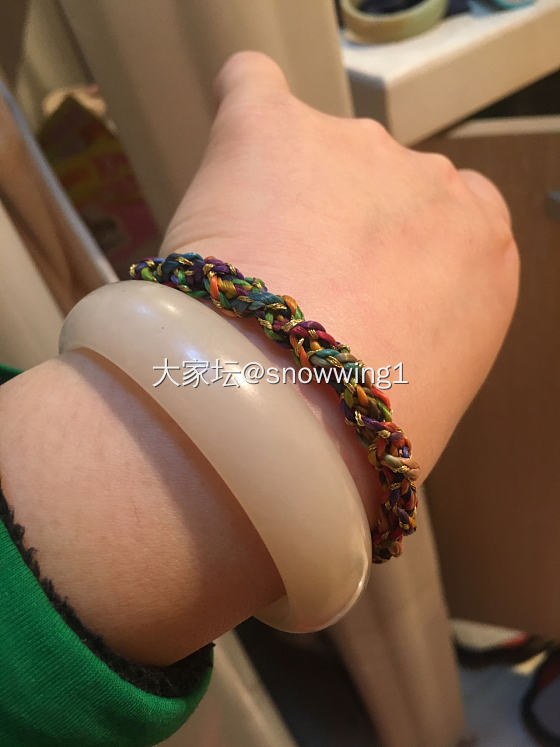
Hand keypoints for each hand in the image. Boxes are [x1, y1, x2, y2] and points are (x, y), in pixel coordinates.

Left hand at [163, 51, 519, 521]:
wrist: (289, 423)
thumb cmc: (364, 442)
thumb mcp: (429, 398)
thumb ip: (424, 343)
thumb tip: (385, 347)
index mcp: (485, 252)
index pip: (454, 219)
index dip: (401, 259)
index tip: (365, 296)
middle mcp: (433, 186)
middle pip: (383, 187)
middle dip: (342, 230)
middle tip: (297, 294)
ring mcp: (355, 150)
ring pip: (315, 158)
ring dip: (286, 201)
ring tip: (246, 271)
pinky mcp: (272, 129)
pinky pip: (254, 90)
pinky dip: (241, 116)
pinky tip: (230, 158)